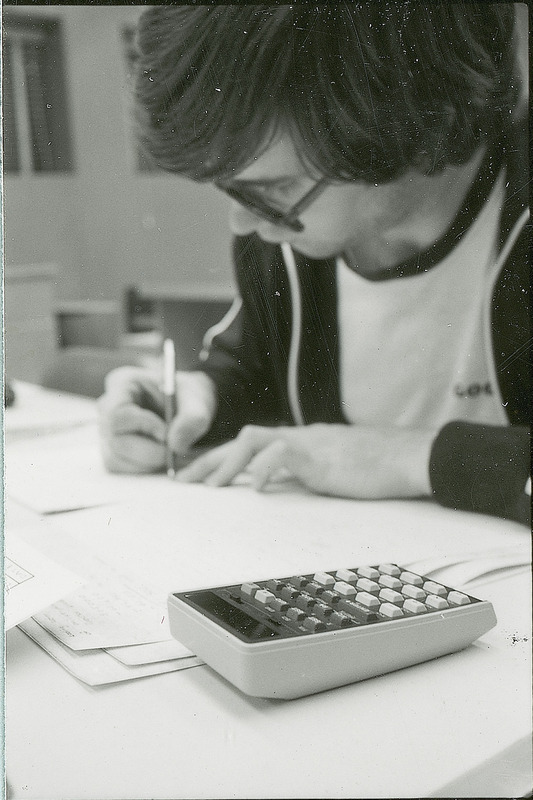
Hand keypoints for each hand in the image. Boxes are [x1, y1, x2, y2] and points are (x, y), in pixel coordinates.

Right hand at [97, 366, 216, 472]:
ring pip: (114, 458)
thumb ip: (192, 419)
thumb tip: (175, 445)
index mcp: (122, 384)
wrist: (188, 408)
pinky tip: (159, 457)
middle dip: (148, 451)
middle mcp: (108, 408)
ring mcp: (107, 430)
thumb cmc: (188, 397)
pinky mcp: (112, 449)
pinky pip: (119, 467)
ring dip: (146, 462)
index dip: (143, 427)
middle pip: (115, 439)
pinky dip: (142, 468)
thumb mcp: (198, 400)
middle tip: (172, 450)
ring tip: (169, 451)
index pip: (119, 412)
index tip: (168, 433)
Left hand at [176, 423, 434, 498]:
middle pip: (242, 440)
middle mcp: (297, 437)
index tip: (199, 477)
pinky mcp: (321, 456)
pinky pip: (283, 454)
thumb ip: (302, 474)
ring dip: (228, 462)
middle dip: (210, 460)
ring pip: (254, 439)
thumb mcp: (329, 471)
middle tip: (184, 480)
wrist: (406, 456)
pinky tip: (257, 488)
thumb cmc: (374, 465)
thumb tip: (277, 488)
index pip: (251, 445)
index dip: (222, 459)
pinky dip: (265, 469)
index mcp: (298, 442)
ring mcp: (308, 443)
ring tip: (211, 486)